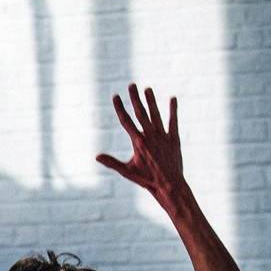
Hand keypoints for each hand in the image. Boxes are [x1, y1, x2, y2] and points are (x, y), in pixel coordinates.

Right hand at [97, 84, 186, 209]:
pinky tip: (172, 99)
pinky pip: (173, 122)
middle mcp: (150, 136)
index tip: (115, 96)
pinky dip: (173, 110)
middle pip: (141, 113)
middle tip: (131, 85)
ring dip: (151, 101)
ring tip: (147, 88)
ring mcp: (163, 136)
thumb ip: (112, 162)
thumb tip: (96, 156)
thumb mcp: (127, 171)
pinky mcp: (174, 139)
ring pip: (156, 115)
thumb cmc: (146, 180)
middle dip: (135, 98)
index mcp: (138, 142)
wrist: (169, 185)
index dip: (120, 108)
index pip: (126, 121)